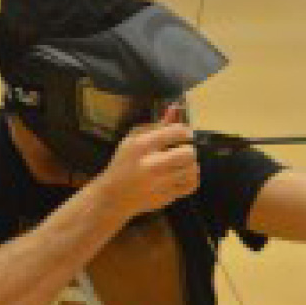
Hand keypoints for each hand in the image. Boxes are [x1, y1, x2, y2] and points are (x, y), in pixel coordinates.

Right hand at [97, 104, 199, 218]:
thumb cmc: (123, 163)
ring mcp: (159, 183)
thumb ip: (157, 125)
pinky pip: (191, 185)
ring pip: (192, 170)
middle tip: (185, 150)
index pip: (176, 132)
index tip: (186, 134)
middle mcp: (151, 164)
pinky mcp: (166, 197)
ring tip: (183, 163)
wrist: (112, 196)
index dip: (186, 131)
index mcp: (142, 145)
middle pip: (189, 153)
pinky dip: (192, 178)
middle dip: (190, 150)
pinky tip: (183, 175)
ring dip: (191, 165)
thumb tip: (176, 107)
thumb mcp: (133, 139)